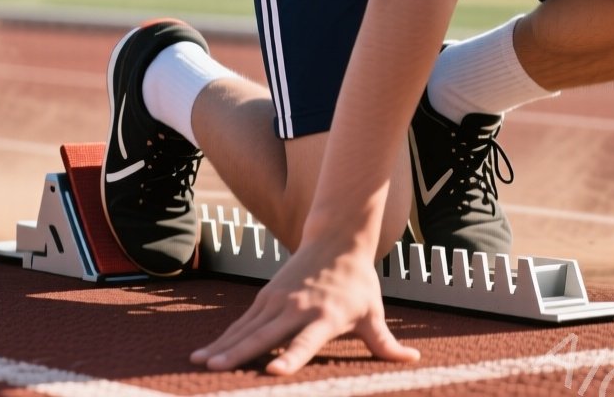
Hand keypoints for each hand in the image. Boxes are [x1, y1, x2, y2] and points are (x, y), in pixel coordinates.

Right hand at [190, 241, 418, 374]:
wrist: (337, 240)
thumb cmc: (358, 283)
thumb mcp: (373, 313)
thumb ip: (386, 343)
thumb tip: (414, 359)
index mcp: (324, 317)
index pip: (305, 342)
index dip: (291, 358)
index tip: (274, 372)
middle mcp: (297, 309)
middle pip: (265, 336)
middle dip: (240, 353)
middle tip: (216, 370)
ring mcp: (277, 302)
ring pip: (246, 329)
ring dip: (223, 347)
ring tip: (199, 364)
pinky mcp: (265, 298)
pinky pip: (242, 323)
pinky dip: (223, 338)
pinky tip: (204, 355)